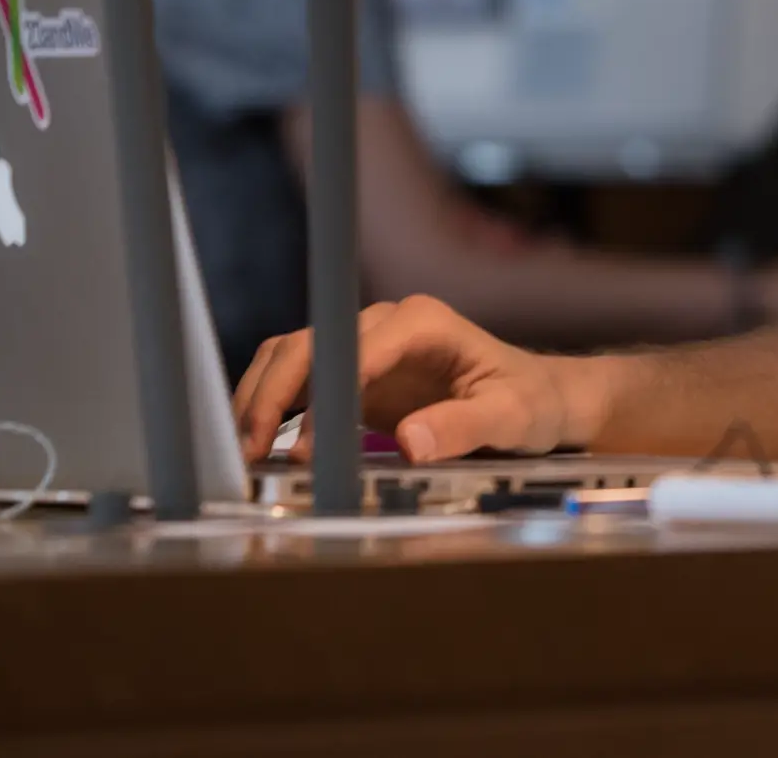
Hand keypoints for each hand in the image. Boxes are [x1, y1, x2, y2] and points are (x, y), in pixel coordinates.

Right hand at [231, 294, 600, 465]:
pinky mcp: (354, 375)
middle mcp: (386, 324)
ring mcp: (365, 347)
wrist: (535, 398)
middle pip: (309, 345)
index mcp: (422, 322)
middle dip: (272, 394)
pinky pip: (299, 382)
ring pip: (291, 357)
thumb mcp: (510, 416)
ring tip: (243, 454)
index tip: (306, 448)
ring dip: (260, 399)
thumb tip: (409, 441)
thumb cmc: (528, 401)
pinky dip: (272, 409)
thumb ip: (464, 426)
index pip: (356, 349)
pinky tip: (258, 448)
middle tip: (251, 452)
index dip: (326, 396)